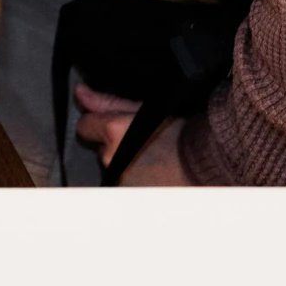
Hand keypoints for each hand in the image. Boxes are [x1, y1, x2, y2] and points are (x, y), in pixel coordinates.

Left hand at [72, 84, 191, 183]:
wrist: (205, 161)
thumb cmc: (178, 133)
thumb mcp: (142, 109)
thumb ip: (106, 102)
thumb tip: (81, 92)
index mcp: (113, 132)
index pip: (84, 126)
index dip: (96, 123)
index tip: (111, 124)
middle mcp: (112, 157)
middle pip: (101, 148)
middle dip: (113, 144)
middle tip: (139, 140)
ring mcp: (120, 178)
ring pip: (113, 166)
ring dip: (123, 161)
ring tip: (149, 156)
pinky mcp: (131, 193)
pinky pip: (125, 180)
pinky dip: (134, 175)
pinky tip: (152, 169)